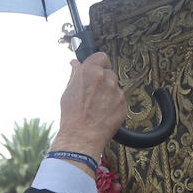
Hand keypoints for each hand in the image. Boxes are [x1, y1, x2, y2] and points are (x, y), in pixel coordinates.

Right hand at [54, 52, 126, 168]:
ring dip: (109, 93)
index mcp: (90, 71)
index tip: (97, 69)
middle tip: (94, 93)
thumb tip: (75, 64)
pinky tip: (103, 114)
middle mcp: (105, 78)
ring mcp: (116, 91)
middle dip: (103, 81)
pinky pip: (120, 100)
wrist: (82, 136)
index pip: (101, 56)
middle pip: (109, 73)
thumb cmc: (72, 115)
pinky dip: (114, 105)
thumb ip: (75, 74)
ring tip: (97, 107)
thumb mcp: (68, 91)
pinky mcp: (123, 104)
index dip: (99, 63)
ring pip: (115, 87)